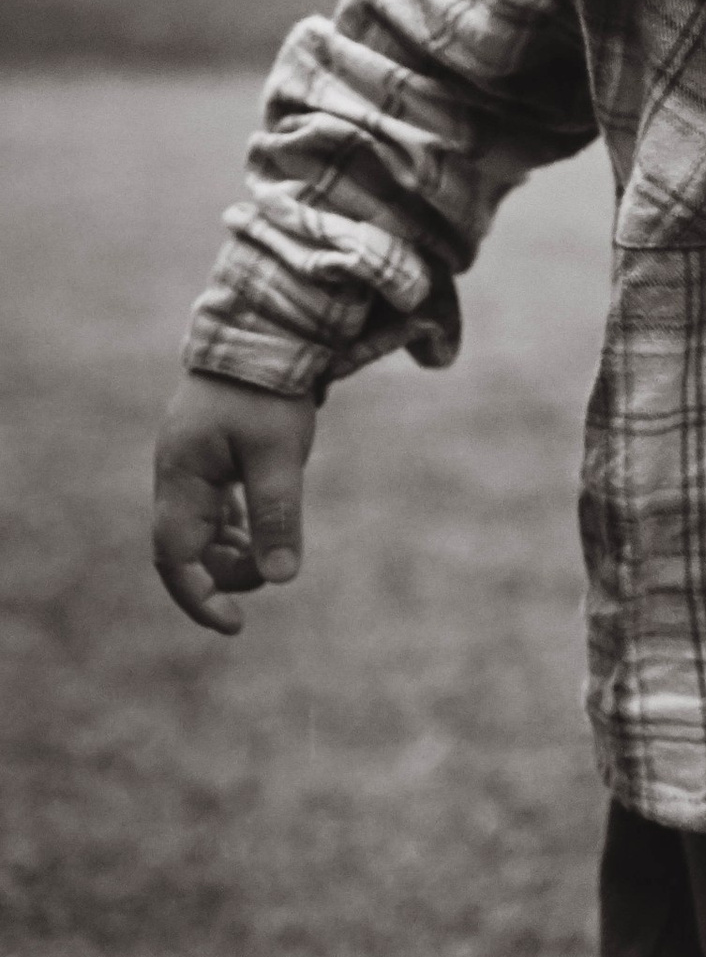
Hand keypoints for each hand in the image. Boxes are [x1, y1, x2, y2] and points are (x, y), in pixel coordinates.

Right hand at [152, 373, 318, 635]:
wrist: (265, 331)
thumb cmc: (269, 391)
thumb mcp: (277, 455)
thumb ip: (276, 516)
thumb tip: (279, 579)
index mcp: (181, 478)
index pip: (174, 556)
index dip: (199, 596)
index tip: (235, 625)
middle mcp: (176, 474)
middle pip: (185, 546)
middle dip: (222, 573)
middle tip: (268, 577)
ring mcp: (191, 463)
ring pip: (201, 527)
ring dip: (231, 550)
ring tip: (270, 554)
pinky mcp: (210, 453)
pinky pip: (214, 505)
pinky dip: (236, 526)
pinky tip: (263, 530)